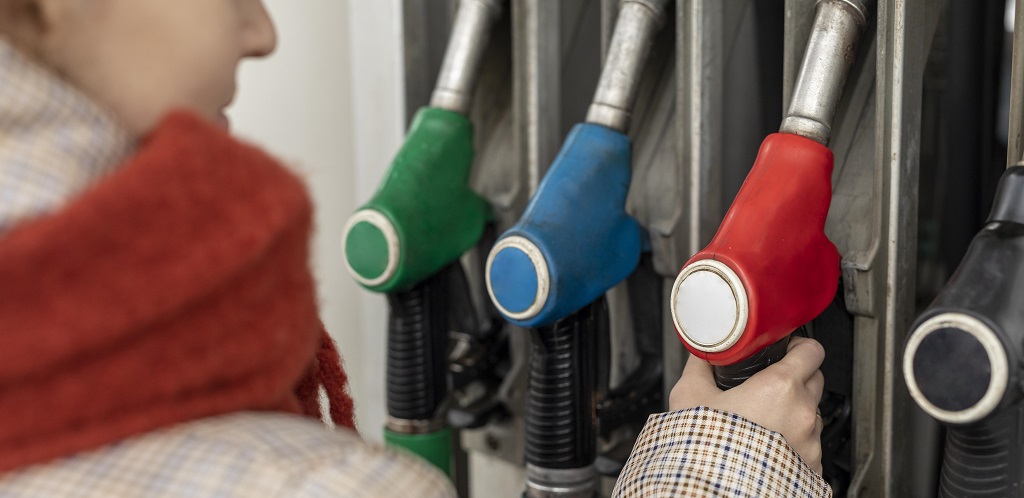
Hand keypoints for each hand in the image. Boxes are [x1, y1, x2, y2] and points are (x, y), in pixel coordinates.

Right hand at [669, 336, 825, 473]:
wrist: (712, 491)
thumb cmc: (706, 448)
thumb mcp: (689, 396)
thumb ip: (701, 367)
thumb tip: (703, 354)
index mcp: (780, 388)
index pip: (812, 351)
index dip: (798, 346)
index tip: (786, 349)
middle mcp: (803, 413)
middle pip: (815, 379)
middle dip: (795, 378)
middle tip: (768, 385)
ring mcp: (811, 443)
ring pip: (811, 414)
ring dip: (794, 412)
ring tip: (764, 421)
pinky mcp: (812, 467)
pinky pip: (809, 445)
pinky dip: (793, 442)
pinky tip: (768, 445)